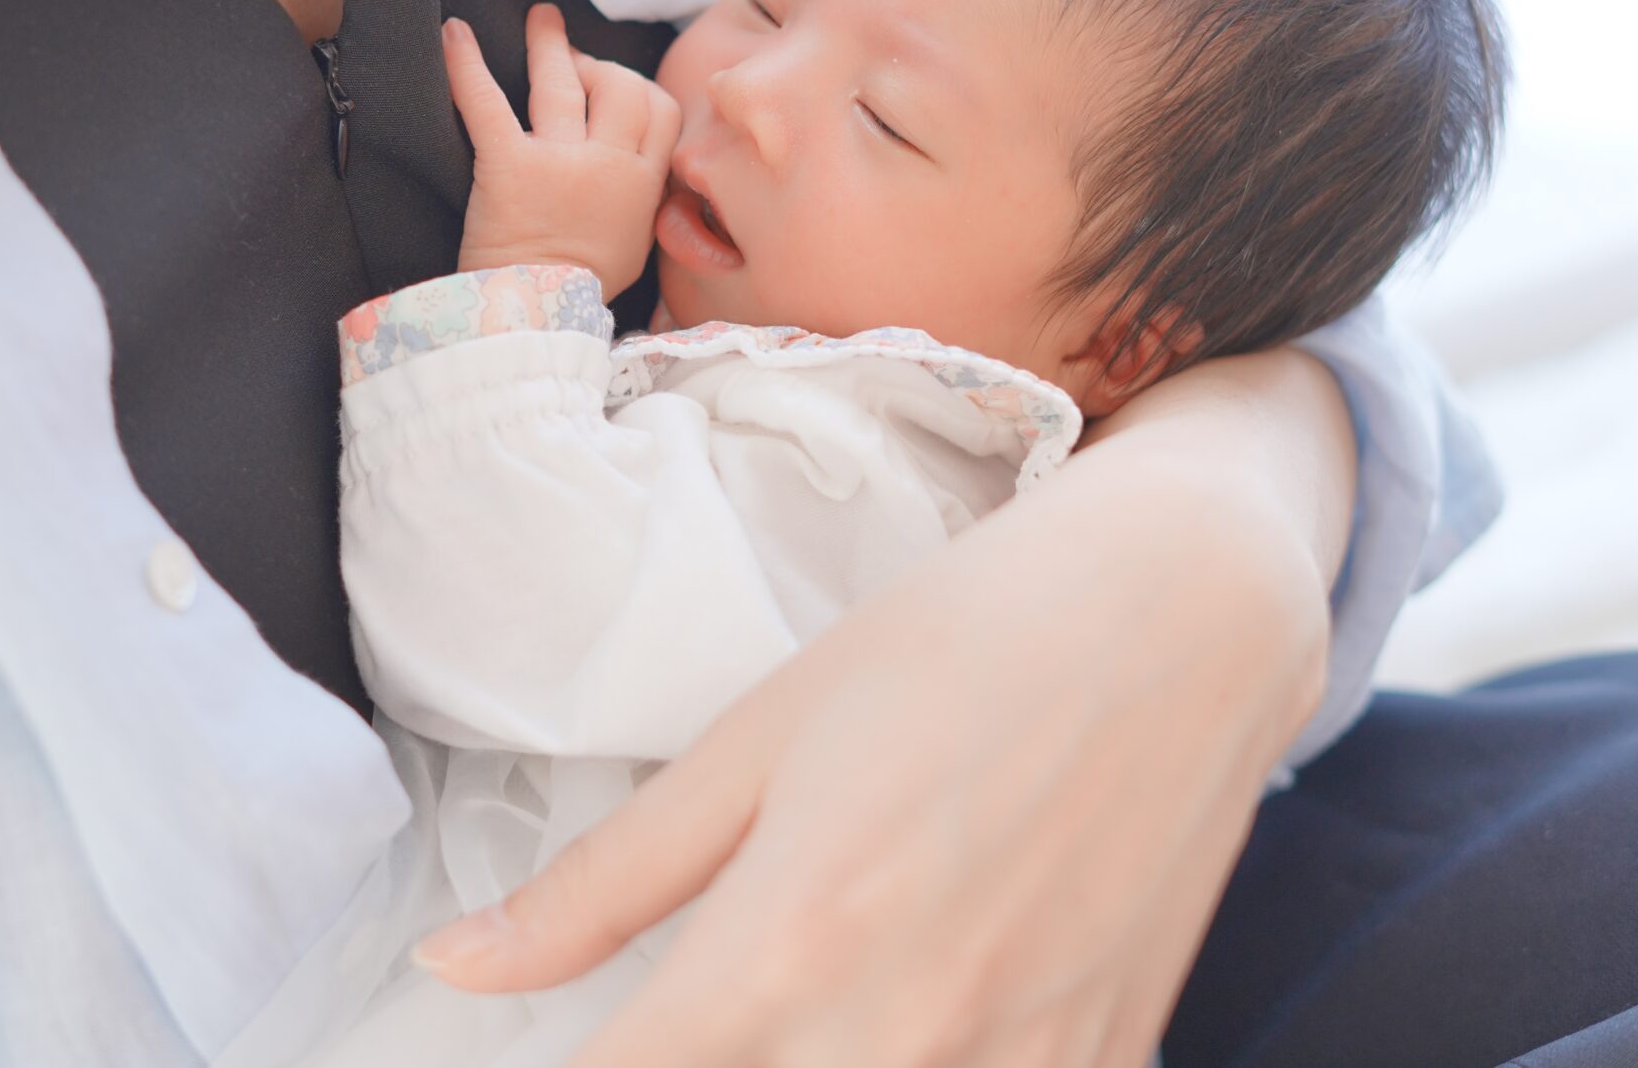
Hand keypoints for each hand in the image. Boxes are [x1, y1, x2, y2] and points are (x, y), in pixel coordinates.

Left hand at [415, 350, 1354, 1067]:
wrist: (1184, 614)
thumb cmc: (956, 646)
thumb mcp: (757, 740)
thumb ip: (604, 881)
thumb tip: (453, 962)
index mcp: (790, 942)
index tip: (533, 1055)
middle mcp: (902, 1031)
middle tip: (690, 1014)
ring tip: (785, 1013)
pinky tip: (898, 1016)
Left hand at [446, 4, 681, 300]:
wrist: (535, 320)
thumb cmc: (579, 292)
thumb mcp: (635, 250)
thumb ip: (642, 205)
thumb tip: (645, 184)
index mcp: (641, 185)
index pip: (658, 109)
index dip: (636, 88)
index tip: (613, 89)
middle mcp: (606, 165)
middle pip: (618, 85)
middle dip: (597, 65)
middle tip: (572, 63)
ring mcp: (558, 161)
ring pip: (562, 81)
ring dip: (550, 43)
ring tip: (541, 17)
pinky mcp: (507, 164)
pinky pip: (486, 102)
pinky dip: (466, 63)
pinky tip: (454, 31)